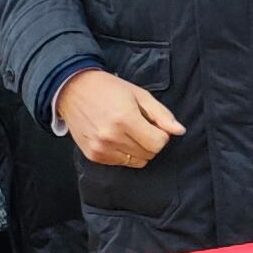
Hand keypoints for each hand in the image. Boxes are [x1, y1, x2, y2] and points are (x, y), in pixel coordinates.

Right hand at [59, 68, 182, 168]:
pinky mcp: (93, 156)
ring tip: (127, 131)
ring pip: (137, 161)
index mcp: (125, 119)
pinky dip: (124, 153)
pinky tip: (116, 137)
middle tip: (140, 126)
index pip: (159, 143)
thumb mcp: (139, 95)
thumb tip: (179, 131)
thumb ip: (161, 114)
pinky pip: (121, 163)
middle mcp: (111, 137)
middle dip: (151, 141)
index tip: (154, 124)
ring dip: (139, 149)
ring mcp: (101, 148)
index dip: (161, 134)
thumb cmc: (109, 89)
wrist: (73, 90)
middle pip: (149, 154)